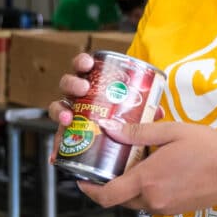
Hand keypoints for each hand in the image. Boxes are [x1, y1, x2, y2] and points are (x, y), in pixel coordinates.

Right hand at [47, 52, 164, 162]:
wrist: (120, 144)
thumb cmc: (124, 118)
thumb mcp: (136, 112)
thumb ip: (146, 111)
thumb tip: (159, 112)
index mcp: (92, 84)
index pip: (82, 67)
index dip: (82, 62)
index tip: (88, 63)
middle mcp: (78, 97)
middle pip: (67, 85)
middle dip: (72, 84)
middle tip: (82, 88)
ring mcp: (71, 114)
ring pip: (58, 107)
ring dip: (60, 111)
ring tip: (68, 118)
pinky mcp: (67, 134)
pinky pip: (58, 139)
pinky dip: (56, 147)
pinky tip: (57, 154)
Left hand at [78, 119, 216, 214]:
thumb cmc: (209, 148)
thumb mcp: (171, 131)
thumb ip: (137, 133)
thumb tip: (108, 128)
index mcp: (147, 181)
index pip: (105, 196)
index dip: (88, 189)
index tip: (80, 178)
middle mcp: (153, 200)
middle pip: (118, 199)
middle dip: (108, 184)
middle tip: (107, 163)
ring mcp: (165, 208)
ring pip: (134, 202)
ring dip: (129, 187)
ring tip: (134, 162)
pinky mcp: (176, 210)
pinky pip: (151, 203)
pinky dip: (146, 190)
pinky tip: (156, 170)